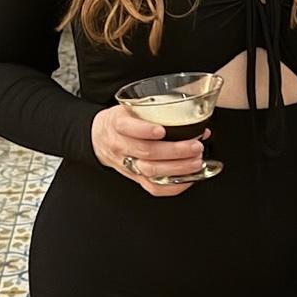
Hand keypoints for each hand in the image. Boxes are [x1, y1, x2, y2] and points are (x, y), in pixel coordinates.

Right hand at [91, 104, 205, 197]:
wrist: (100, 137)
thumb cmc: (121, 121)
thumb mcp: (131, 108)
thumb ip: (157, 112)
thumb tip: (196, 122)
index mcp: (118, 124)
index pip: (129, 128)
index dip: (145, 130)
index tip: (161, 130)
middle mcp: (121, 146)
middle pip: (147, 151)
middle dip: (175, 150)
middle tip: (194, 147)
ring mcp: (127, 164)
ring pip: (152, 171)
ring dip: (178, 168)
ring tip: (196, 162)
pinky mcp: (135, 178)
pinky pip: (153, 187)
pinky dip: (173, 186)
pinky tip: (188, 178)